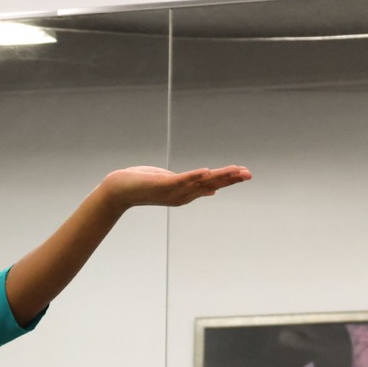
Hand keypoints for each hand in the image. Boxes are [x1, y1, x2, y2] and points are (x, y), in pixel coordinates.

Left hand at [99, 165, 250, 210]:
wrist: (118, 190)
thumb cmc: (143, 185)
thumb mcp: (171, 185)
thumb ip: (191, 186)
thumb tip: (212, 189)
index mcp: (186, 193)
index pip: (212, 185)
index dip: (229, 180)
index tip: (246, 174)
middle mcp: (182, 195)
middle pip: (211, 184)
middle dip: (230, 179)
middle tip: (249, 174)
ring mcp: (172, 191)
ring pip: (200, 182)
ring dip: (218, 176)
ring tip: (234, 171)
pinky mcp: (161, 184)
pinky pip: (181, 180)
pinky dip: (194, 176)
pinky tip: (206, 172)